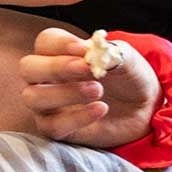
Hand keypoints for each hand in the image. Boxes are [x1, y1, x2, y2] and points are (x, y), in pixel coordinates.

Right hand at [19, 26, 159, 148]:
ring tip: (98, 90)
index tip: (84, 49)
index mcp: (58, 53)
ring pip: (33, 97)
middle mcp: (45, 78)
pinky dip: (76, 118)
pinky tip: (101, 109)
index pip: (45, 42)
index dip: (60, 44)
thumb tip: (91, 52)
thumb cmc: (127, 77)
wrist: (143, 108)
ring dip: (64, 93)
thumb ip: (108, 52)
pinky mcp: (55, 129)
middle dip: (55, 67)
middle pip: (28, 68)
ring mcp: (47, 105)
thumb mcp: (126, 59)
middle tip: (86, 68)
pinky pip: (52, 126)